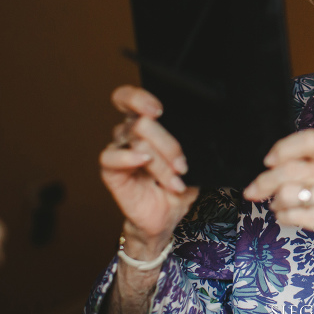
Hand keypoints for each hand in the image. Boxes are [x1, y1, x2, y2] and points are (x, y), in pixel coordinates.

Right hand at [100, 86, 198, 254]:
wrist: (168, 215)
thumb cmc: (179, 181)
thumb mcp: (191, 158)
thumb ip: (190, 140)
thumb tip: (204, 128)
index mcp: (145, 124)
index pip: (128, 98)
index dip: (139, 98)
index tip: (160, 110)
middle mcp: (128, 134)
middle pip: (142, 123)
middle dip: (169, 146)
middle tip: (182, 166)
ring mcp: (118, 152)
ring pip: (137, 142)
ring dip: (161, 163)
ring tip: (175, 182)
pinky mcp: (110, 172)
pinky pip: (110, 157)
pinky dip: (128, 158)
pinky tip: (144, 162)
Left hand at [243, 129, 313, 269]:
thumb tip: (272, 163)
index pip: (310, 139)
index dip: (284, 148)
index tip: (269, 161)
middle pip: (291, 168)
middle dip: (265, 181)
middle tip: (253, 190)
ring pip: (287, 192)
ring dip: (276, 202)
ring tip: (282, 207)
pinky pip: (292, 214)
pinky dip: (284, 217)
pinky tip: (289, 218)